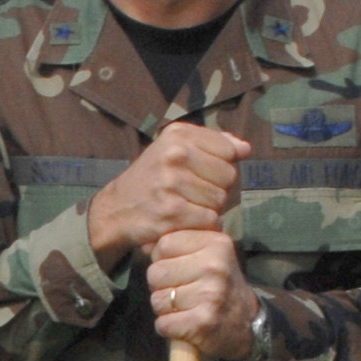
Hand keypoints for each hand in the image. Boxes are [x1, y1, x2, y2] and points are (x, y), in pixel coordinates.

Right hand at [85, 123, 248, 265]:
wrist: (115, 210)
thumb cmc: (152, 178)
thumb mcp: (175, 149)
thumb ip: (213, 144)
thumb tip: (245, 149)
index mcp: (178, 135)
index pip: (229, 150)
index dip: (221, 166)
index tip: (201, 173)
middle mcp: (175, 154)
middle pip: (228, 176)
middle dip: (216, 188)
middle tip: (192, 194)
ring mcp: (172, 184)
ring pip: (220, 200)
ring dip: (209, 208)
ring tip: (186, 206)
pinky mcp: (172, 212)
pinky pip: (210, 220)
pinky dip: (202, 225)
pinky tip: (185, 221)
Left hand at [145, 223, 258, 360]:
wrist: (248, 325)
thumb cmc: (220, 286)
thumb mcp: (209, 255)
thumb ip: (180, 244)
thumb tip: (143, 245)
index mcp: (216, 243)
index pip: (164, 244)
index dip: (164, 260)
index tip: (182, 271)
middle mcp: (215, 266)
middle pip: (156, 273)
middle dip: (162, 287)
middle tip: (183, 293)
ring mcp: (210, 294)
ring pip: (157, 299)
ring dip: (166, 309)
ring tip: (187, 309)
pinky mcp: (203, 322)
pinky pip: (163, 323)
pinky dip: (169, 328)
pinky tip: (186, 325)